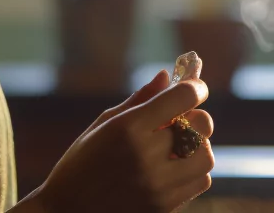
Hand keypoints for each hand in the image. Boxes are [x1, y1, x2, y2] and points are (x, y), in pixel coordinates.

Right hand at [30, 70, 214, 212]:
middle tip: (181, 120)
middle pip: (201, 125)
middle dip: (196, 117)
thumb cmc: (80, 164)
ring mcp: (158, 185)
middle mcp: (146, 155)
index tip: (195, 87)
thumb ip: (139, 99)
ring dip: (197, 147)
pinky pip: (200, 181)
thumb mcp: (102, 125)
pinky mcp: (164, 207)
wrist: (67, 212)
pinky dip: (193, 171)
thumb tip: (167, 75)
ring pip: (206, 157)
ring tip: (176, 147)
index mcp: (128, 128)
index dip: (196, 87)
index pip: (183, 97)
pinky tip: (173, 168)